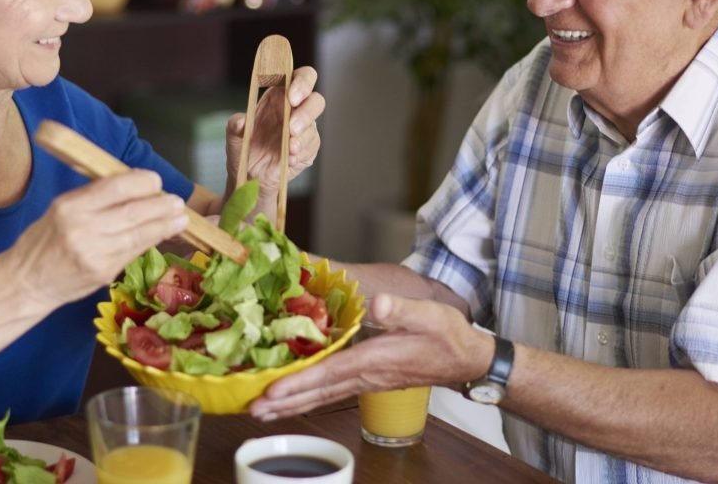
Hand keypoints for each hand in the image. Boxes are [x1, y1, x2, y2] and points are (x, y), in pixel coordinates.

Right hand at [7, 170, 188, 306]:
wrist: (26, 282)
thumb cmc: (44, 240)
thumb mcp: (61, 208)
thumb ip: (94, 197)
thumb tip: (134, 185)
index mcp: (70, 206)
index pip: (116, 187)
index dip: (142, 182)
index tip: (155, 181)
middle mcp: (83, 228)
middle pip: (133, 211)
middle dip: (161, 205)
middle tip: (177, 202)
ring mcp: (95, 253)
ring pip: (139, 234)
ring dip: (164, 225)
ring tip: (180, 218)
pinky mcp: (103, 272)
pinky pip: (134, 252)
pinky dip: (152, 241)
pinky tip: (164, 234)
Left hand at [225, 66, 323, 196]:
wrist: (250, 175)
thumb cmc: (244, 147)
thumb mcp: (234, 135)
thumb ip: (236, 125)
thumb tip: (241, 121)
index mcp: (280, 96)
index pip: (300, 78)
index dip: (302, 82)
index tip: (292, 96)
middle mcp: (295, 110)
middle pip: (316, 100)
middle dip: (306, 112)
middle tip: (291, 127)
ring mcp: (304, 129)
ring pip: (313, 126)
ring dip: (302, 137)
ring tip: (289, 148)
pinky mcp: (308, 148)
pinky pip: (311, 147)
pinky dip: (301, 152)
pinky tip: (290, 158)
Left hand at [248, 293, 491, 419]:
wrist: (466, 360)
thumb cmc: (448, 335)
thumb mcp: (430, 315)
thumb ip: (402, 309)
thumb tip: (379, 304)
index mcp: (375, 359)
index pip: (330, 372)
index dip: (301, 381)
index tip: (273, 390)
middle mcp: (365, 375)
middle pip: (318, 392)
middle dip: (285, 402)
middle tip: (251, 409)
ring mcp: (365, 382)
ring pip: (322, 397)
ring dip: (291, 406)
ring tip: (261, 413)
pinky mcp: (367, 381)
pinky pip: (330, 394)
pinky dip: (307, 399)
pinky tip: (291, 402)